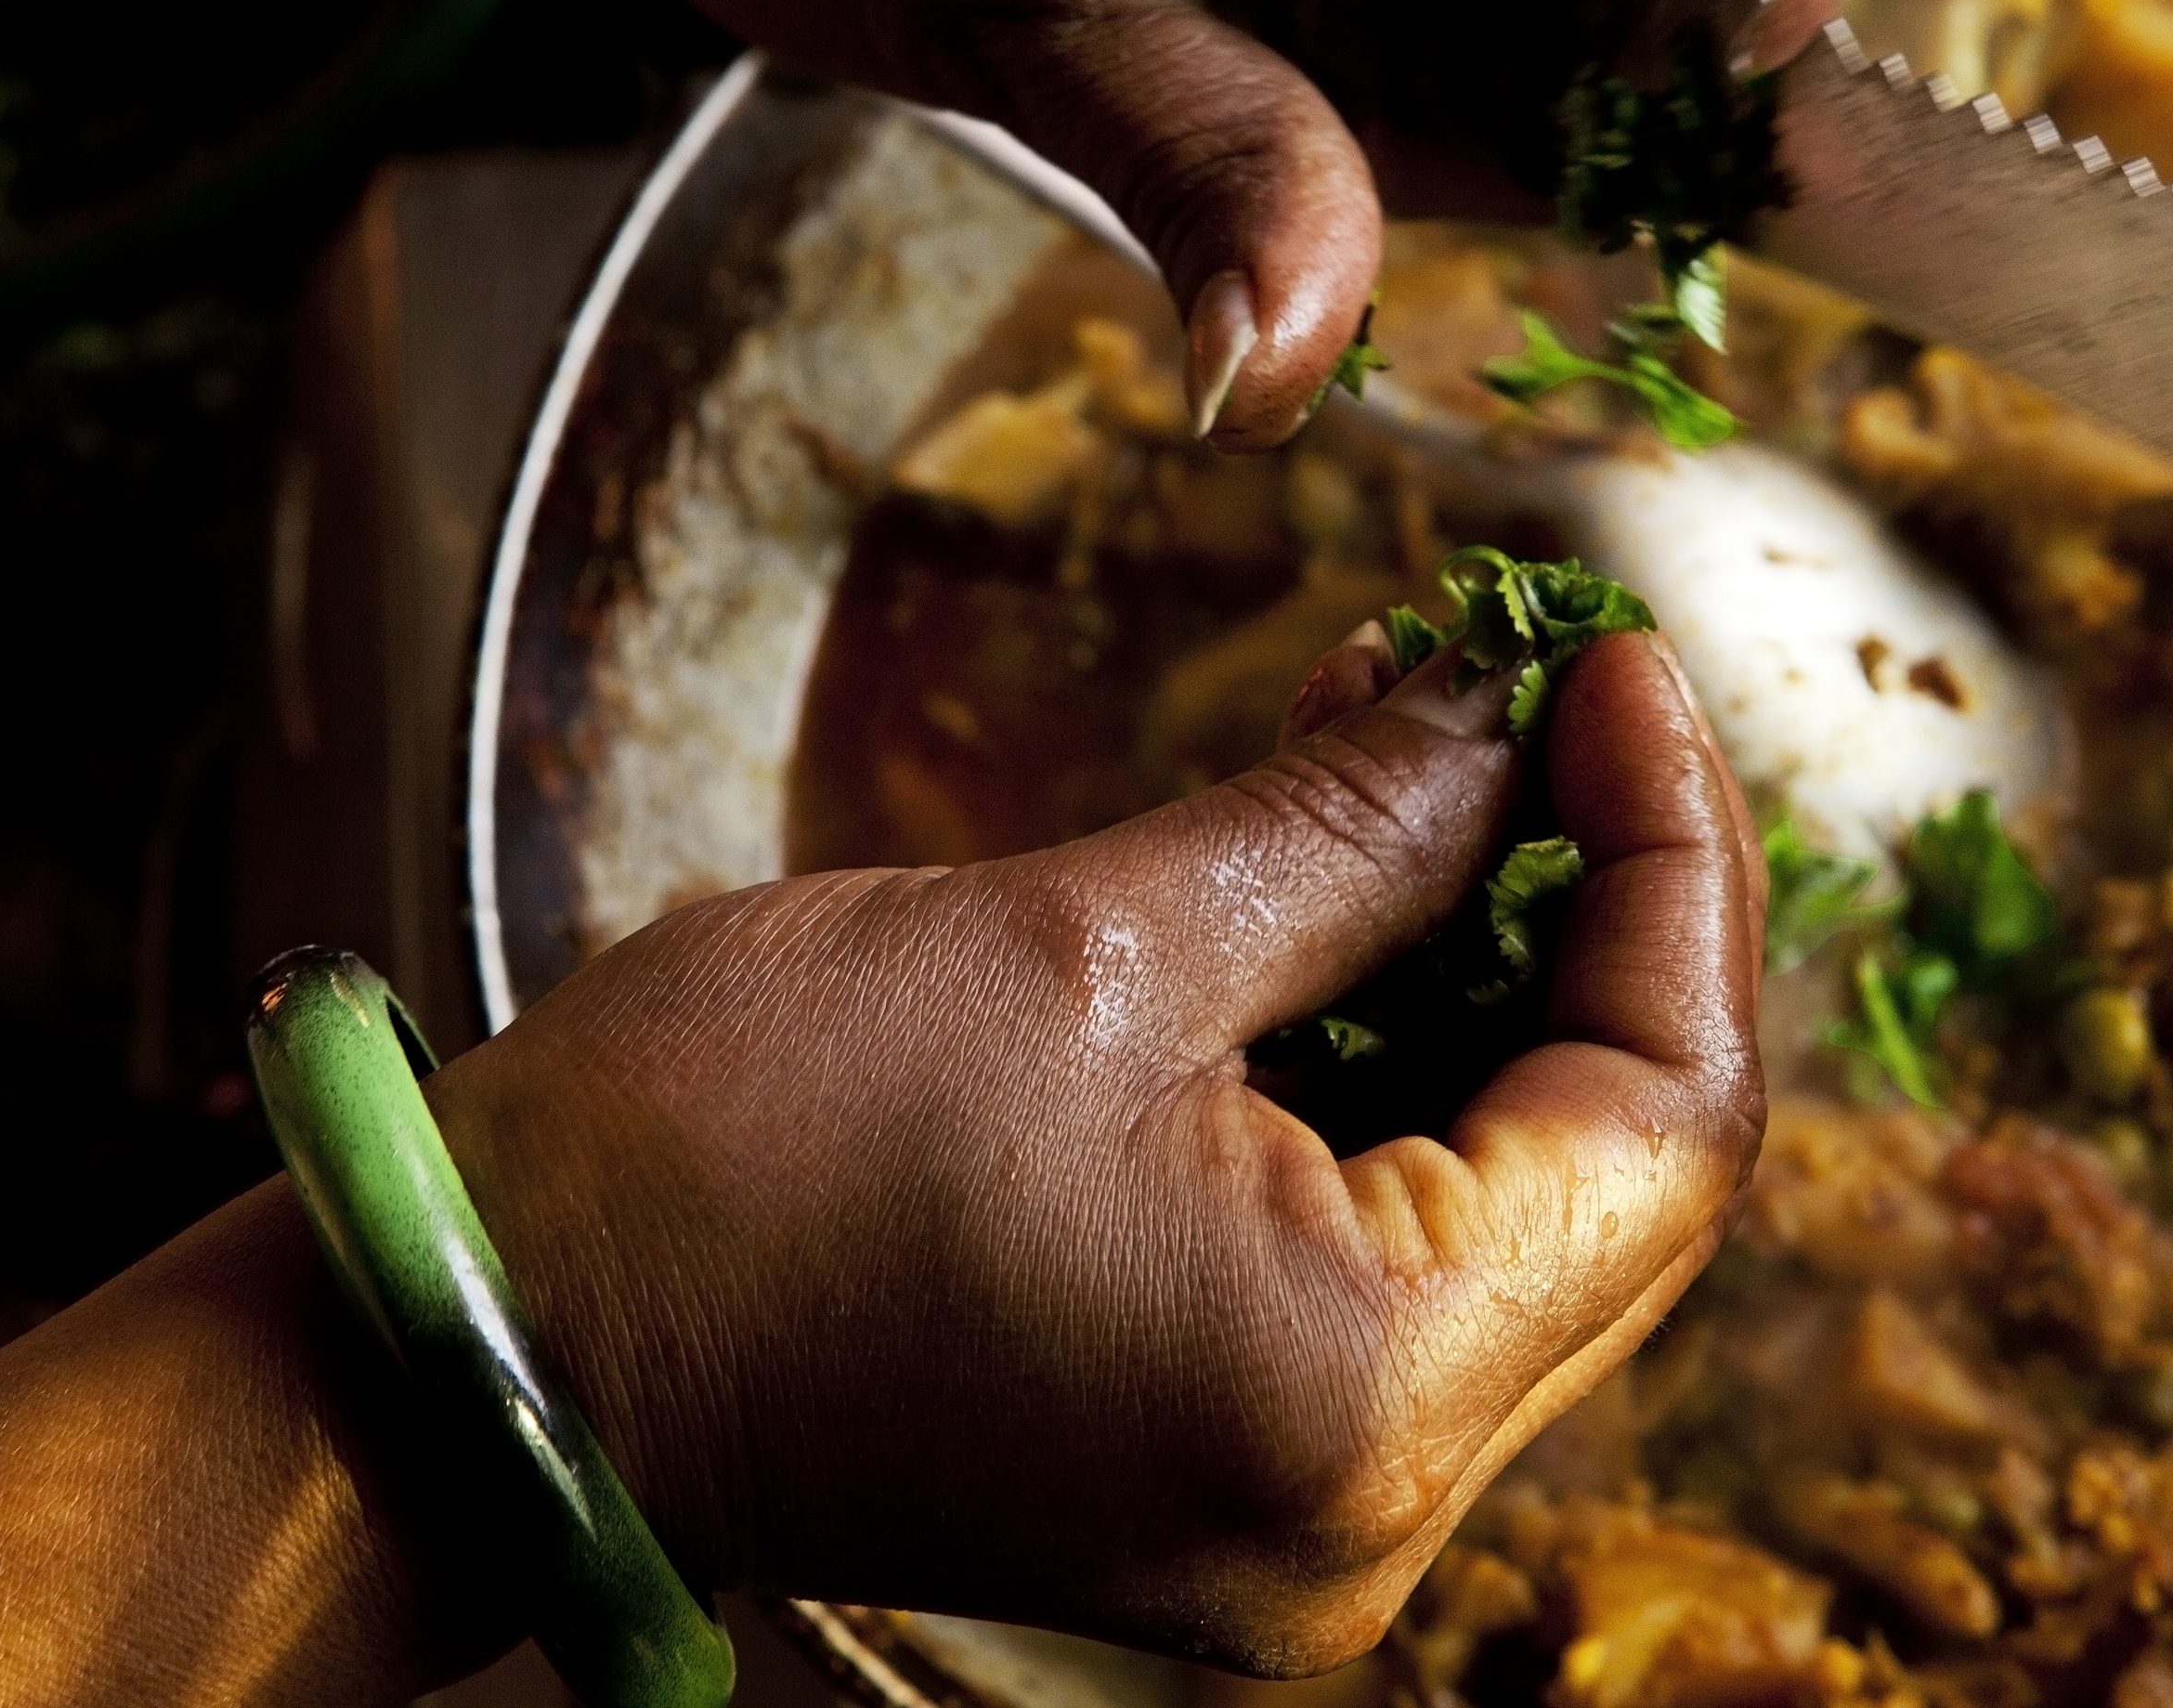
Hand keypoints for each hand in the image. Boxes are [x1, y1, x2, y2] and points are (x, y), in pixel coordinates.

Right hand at [426, 629, 1765, 1670]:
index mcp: (1363, 1399)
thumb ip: (1357, 828)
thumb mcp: (1089, 939)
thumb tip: (1511, 715)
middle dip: (1598, 905)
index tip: (1614, 664)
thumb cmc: (738, 1156)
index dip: (1674, 867)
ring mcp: (1303, 1506)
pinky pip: (1398, 1246)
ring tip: (1426, 733)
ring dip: (1491, 963)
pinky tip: (1349, 878)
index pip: (1668, 1122)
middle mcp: (1371, 1508)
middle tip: (1542, 684)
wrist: (499, 1338)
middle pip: (1618, 1175)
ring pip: (1515, 1201)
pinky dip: (1396, 1059)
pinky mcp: (1227, 1460)